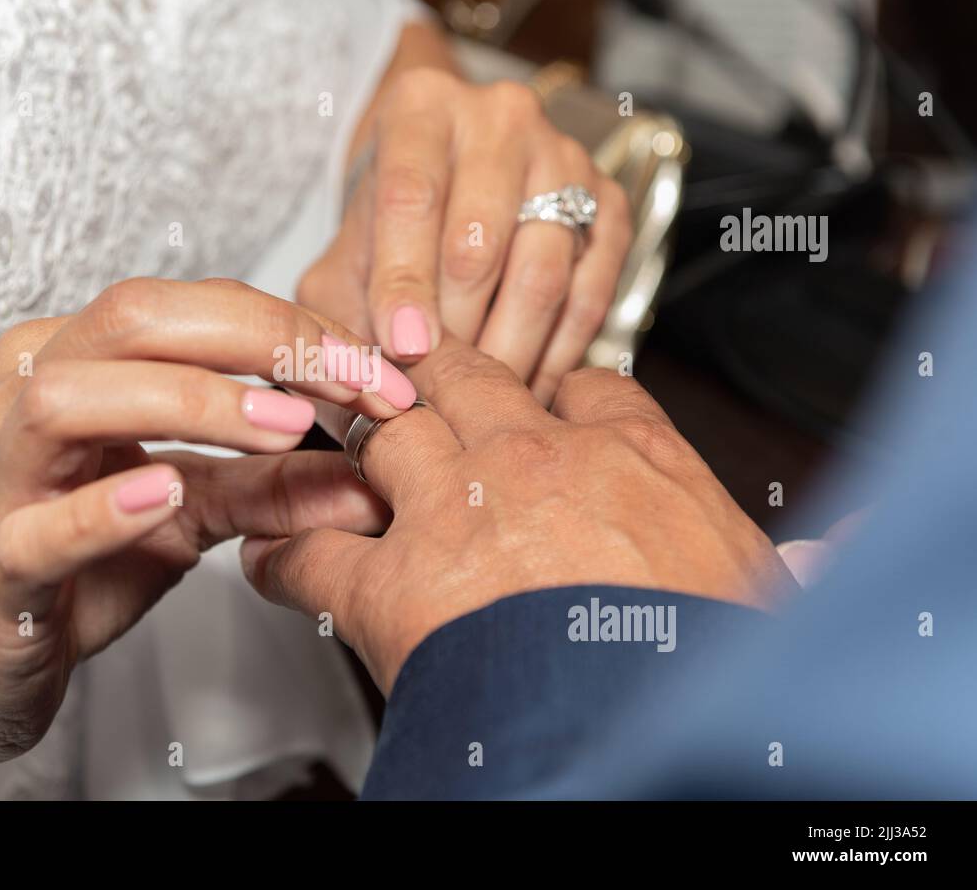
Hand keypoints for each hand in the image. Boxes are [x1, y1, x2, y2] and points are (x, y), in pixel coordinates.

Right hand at [0, 278, 408, 766]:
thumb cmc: (74, 566)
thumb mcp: (191, 515)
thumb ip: (272, 488)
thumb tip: (371, 477)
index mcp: (77, 363)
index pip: (191, 311)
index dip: (292, 330)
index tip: (379, 371)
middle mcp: (27, 396)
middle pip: (130, 319)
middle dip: (255, 339)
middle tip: (349, 382)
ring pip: (68, 399)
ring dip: (189, 402)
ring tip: (286, 427)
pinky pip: (37, 526)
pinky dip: (104, 508)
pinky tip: (168, 493)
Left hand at [241, 337, 796, 692]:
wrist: (642, 728)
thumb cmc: (703, 666)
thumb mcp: (765, 596)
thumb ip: (788, 562)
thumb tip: (831, 555)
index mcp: (631, 456)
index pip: (583, 381)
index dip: (551, 386)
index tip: (539, 399)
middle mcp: (534, 462)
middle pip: (461, 378)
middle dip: (429, 375)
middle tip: (404, 378)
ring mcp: (454, 512)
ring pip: (381, 432)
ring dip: (350, 434)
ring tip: (328, 439)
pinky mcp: (392, 583)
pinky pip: (314, 547)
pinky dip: (284, 549)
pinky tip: (272, 553)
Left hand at [298, 68, 632, 402]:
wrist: (445, 177)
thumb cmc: (387, 226)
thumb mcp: (342, 255)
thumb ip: (339, 312)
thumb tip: (361, 378)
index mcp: (420, 109)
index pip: (411, 197)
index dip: (405, 281)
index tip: (404, 348)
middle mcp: (499, 117)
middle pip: (480, 241)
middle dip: (455, 331)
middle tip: (437, 390)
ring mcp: (563, 155)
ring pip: (542, 273)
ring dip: (508, 351)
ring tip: (478, 400)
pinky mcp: (608, 202)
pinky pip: (590, 294)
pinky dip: (558, 353)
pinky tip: (526, 388)